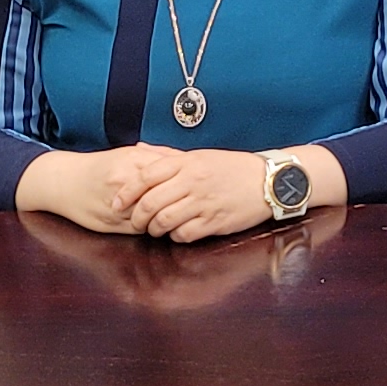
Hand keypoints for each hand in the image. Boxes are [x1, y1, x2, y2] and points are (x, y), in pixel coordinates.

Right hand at [16, 143, 186, 233]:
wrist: (64, 182)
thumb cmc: (98, 168)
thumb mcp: (127, 153)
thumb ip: (156, 155)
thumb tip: (186, 159)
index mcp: (133, 160)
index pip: (171, 172)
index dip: (186, 180)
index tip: (195, 185)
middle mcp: (126, 180)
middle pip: (165, 193)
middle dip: (179, 200)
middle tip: (191, 203)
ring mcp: (119, 203)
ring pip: (154, 213)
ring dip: (166, 216)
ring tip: (176, 215)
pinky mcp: (112, 221)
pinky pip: (140, 227)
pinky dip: (151, 226)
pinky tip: (157, 223)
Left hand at [121, 150, 279, 243]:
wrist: (269, 180)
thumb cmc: (234, 168)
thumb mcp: (200, 155)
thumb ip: (167, 155)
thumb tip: (139, 149)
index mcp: (188, 163)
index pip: (146, 176)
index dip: (127, 191)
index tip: (117, 202)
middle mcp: (194, 181)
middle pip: (151, 202)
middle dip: (137, 216)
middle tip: (134, 222)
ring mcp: (204, 202)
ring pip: (165, 220)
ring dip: (154, 228)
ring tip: (155, 229)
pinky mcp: (215, 221)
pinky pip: (185, 233)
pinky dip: (176, 236)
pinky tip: (178, 232)